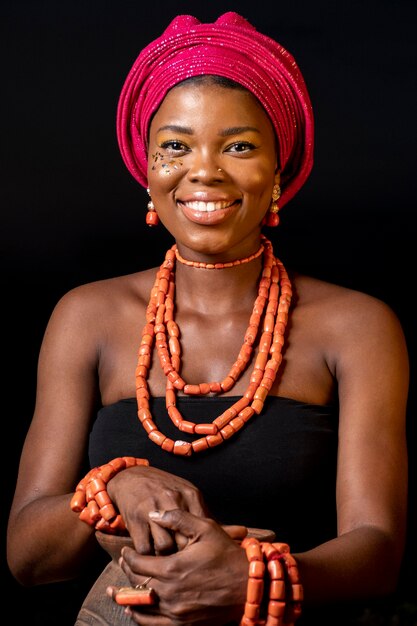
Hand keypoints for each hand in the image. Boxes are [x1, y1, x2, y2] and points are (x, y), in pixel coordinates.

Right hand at [107, 466, 208, 554]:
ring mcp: (152, 509)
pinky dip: (148, 556)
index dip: (201, 544)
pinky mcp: (135, 520)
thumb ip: (203, 513)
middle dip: (184, 554)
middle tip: (183, 561)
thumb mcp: (186, 493)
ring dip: (164, 557)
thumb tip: (235, 533)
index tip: (199, 553)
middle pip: (185, 539)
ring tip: (165, 557)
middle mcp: (172, 500)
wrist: (131, 477)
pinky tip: (150, 551)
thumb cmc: (164, 489)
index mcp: (190, 495)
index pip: (202, 527)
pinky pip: (144, 549)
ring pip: (165, 547)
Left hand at [107, 509, 247, 625]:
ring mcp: (176, 611)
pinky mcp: (184, 623)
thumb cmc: (228, 554)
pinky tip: (133, 610)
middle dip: (127, 572)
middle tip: (124, 563)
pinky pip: (153, 624)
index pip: (139, 563)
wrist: (249, 586)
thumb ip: (177, 518)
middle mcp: (171, 593)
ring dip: (127, 596)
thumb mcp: (205, 528)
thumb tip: (154, 515)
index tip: (125, 550)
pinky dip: (140, 617)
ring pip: (141, 605)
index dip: (129, 556)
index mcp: (173, 568)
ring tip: (116, 590)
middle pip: (138, 583)